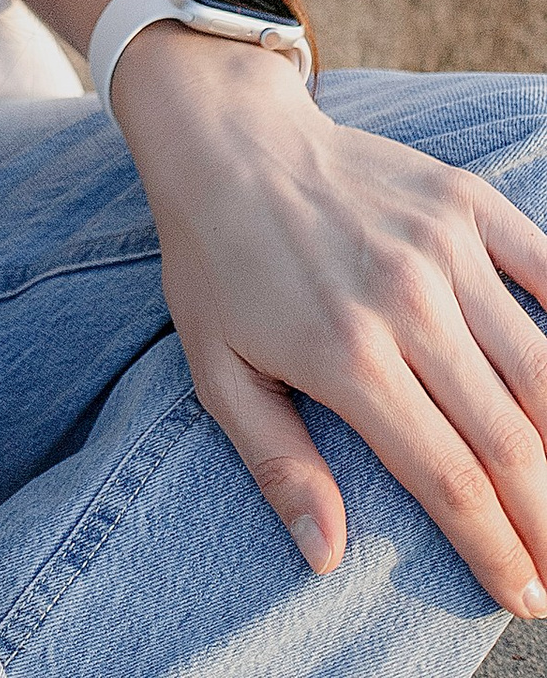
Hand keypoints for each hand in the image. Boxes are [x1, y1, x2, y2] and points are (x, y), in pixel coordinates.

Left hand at [116, 30, 546, 613]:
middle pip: (510, 440)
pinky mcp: (466, 202)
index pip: (451, 481)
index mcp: (346, 355)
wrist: (223, 136)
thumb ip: (277, 465)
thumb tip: (325, 556)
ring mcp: (443, 246)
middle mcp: (405, 301)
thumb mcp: (217, 370)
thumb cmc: (217, 262)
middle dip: (543, 520)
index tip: (522, 595)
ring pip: (542, 372)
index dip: (497, 550)